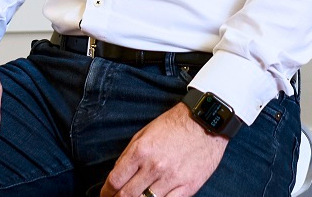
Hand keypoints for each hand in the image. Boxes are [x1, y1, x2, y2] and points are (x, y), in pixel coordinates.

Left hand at [102, 103, 230, 196]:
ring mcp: (172, 179)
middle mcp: (154, 167)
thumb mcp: (144, 133)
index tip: (105, 195)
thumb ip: (129, 155)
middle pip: (127, 195)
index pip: (115, 180)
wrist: (206, 122)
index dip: (106, 192)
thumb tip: (117, 175)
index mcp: (141, 151)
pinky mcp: (188, 186)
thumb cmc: (175, 125)